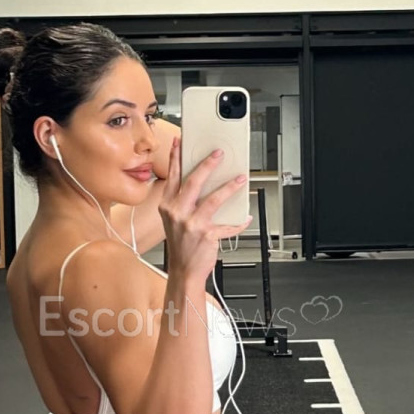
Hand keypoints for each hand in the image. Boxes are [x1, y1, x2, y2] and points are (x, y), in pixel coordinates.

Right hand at [159, 138, 251, 281]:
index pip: (173, 176)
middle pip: (193, 182)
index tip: (181, 142)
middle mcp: (177, 213)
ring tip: (240, 178)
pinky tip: (246, 216)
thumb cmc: (181, 245)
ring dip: (229, 187)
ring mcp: (191, 224)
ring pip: (213, 199)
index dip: (177, 157)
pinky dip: (239, 221)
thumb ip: (183, 200)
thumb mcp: (173, 219)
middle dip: (207, 164)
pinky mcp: (206, 235)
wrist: (183, 271)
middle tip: (218, 153)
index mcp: (168, 206)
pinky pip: (227, 225)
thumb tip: (204, 180)